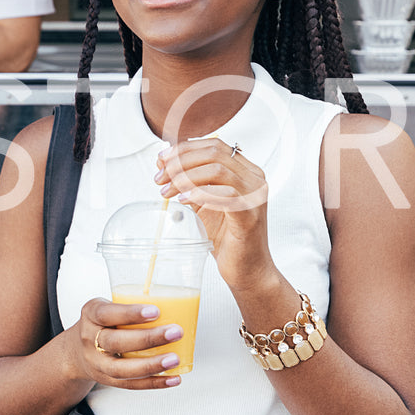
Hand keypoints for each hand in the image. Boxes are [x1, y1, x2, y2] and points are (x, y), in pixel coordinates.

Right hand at [66, 297, 184, 389]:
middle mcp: (90, 340)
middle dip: (148, 339)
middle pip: (116, 342)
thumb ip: (130, 305)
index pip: (107, 314)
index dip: (130, 314)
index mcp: (91, 315)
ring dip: (151, 365)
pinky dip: (154, 383)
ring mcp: (97, 363)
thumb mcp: (106, 307)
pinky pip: (131, 385)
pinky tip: (172, 378)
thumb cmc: (101, 324)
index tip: (155, 311)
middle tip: (174, 332)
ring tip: (174, 359)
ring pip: (122, 369)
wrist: (76, 351)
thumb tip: (176, 303)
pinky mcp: (107, 380)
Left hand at [155, 138, 277, 294]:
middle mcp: (254, 179)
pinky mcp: (250, 214)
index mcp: (246, 171)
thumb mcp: (204, 202)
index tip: (161, 160)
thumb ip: (189, 181)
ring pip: (217, 170)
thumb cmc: (227, 237)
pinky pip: (225, 195)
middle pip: (214, 153)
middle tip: (160, 177)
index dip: (185, 149)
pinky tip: (183, 201)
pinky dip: (199, 194)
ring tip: (167, 191)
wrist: (248, 270)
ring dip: (185, 178)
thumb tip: (163, 162)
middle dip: (181, 162)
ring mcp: (255, 196)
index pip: (214, 145)